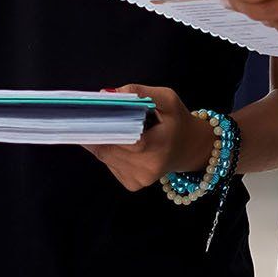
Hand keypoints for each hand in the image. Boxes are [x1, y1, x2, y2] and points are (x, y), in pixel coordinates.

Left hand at [83, 85, 217, 191]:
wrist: (189, 148)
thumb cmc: (178, 121)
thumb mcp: (167, 98)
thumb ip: (140, 92)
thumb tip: (108, 94)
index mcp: (158, 147)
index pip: (124, 137)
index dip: (105, 125)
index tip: (90, 112)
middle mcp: (147, 168)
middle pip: (109, 147)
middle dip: (97, 129)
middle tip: (88, 113)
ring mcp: (139, 179)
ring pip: (104, 156)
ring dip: (101, 139)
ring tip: (107, 124)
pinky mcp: (132, 184)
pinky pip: (109, 163)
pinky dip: (109, 150)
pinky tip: (120, 140)